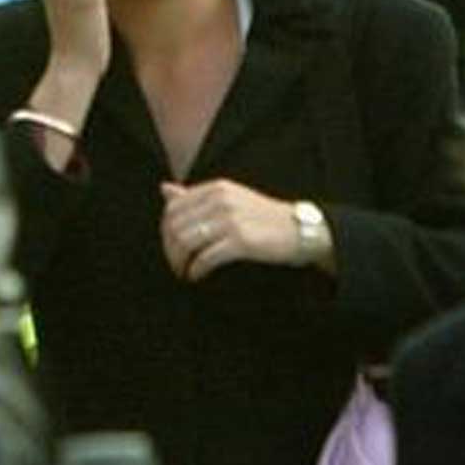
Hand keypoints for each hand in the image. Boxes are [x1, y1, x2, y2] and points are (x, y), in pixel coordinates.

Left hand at [160, 179, 299, 281]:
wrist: (300, 230)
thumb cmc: (262, 217)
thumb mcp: (229, 198)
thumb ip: (195, 196)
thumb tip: (164, 189)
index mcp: (215, 189)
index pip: (172, 209)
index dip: (165, 232)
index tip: (170, 247)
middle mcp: (221, 200)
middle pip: (175, 227)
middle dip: (170, 250)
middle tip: (175, 265)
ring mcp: (231, 219)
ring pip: (186, 242)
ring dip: (179, 262)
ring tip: (183, 272)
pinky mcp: (241, 240)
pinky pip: (205, 258)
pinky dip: (196, 270)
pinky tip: (196, 276)